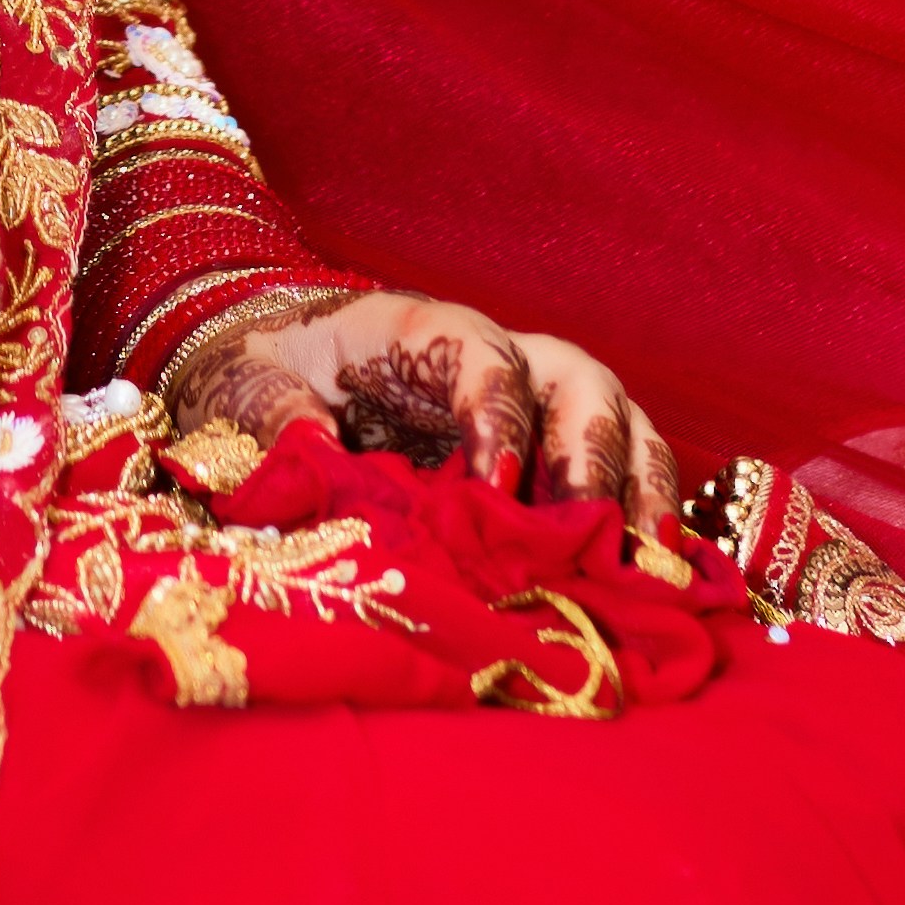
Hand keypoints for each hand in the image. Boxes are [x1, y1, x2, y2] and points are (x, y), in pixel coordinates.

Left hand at [165, 280, 686, 527]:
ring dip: (640, 484)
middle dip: (595, 451)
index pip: (480, 356)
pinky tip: (657, 569)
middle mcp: (493, 359)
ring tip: (654, 559)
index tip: (494, 487)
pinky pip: (615, 466)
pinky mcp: (540, 450)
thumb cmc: (266, 369)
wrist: (276, 363)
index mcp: (420, 334)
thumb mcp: (247, 387)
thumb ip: (276, 418)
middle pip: (574, 381)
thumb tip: (315, 454)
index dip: (498, 416)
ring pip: (614, 420)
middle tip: (598, 527)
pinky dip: (641, 511)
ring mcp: (527, 403)